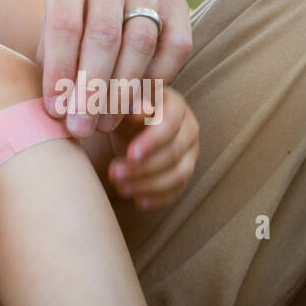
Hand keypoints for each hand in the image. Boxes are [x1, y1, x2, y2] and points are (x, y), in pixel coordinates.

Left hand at [35, 0, 192, 137]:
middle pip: (104, 35)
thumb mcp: (49, 48)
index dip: (61, 72)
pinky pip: (176, 46)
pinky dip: (158, 80)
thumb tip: (62, 111)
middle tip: (82, 128)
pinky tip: (138, 106)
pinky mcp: (177, 2)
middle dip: (93, 88)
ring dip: (123, 90)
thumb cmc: (67, 40)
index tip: (56, 111)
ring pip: (141, 42)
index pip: (64, 26)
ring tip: (104, 124)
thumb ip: (53, 72)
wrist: (101, 16)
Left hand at [106, 84, 199, 210]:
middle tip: (114, 174)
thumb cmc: (126, 108)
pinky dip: (159, 198)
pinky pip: (178, 189)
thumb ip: (130, 105)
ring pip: (179, 174)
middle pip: (174, 152)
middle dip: (144, 167)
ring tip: (120, 187)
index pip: (170, 123)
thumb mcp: (124, 104)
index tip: (130, 155)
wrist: (130, 119)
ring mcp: (191, 151)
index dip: (152, 141)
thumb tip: (140, 110)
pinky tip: (138, 201)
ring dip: (148, 185)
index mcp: (175, 105)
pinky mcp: (186, 170)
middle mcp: (189, 127)